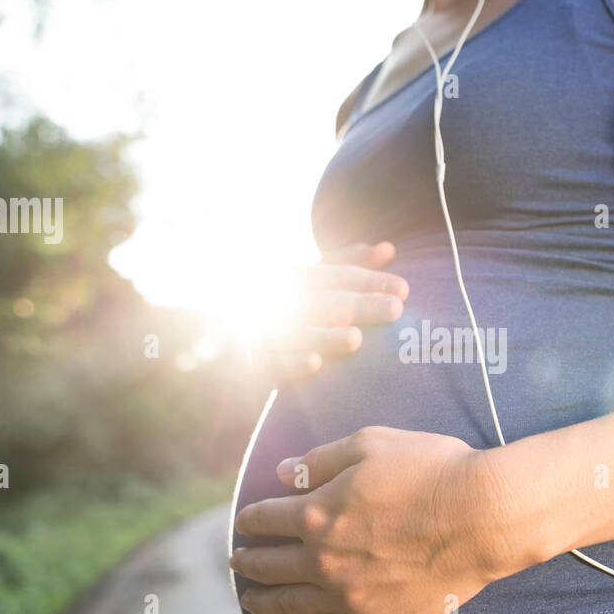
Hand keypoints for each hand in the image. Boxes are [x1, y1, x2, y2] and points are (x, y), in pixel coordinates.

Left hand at [230, 427, 525, 613]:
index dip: (250, 518)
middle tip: (237, 560)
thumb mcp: (372, 443)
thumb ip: (321, 458)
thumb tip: (281, 472)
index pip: (265, 518)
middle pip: (267, 565)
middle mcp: (323, 559)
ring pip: (287, 606)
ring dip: (260, 601)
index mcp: (316, 512)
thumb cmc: (434, 469)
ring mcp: (348, 596)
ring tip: (249, 598)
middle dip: (247, 560)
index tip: (246, 520)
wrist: (486, 516)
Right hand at [255, 241, 408, 385]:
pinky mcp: (242, 361)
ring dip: (324, 335)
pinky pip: (266, 363)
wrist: (211, 347)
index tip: (403, 289)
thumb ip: (344, 267)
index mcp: (288, 278)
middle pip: (320, 299)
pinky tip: (314, 364)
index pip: (334, 276)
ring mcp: (254, 328)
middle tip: (394, 309)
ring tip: (356, 338)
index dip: (368, 280)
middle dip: (359, 303)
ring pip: (293, 331)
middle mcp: (271, 297)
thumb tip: (389, 248)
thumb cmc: (275, 314)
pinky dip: (289, 362)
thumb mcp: (306, 286)